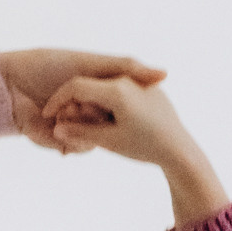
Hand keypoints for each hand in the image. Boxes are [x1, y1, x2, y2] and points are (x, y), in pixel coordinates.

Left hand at [0, 48, 165, 151]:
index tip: (118, 105)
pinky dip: (69, 143)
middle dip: (101, 122)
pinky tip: (58, 133)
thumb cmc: (46, 65)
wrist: (8, 84)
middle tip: (87, 111)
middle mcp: (87, 110)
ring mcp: (72, 126)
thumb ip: (127, 67)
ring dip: (84, 134)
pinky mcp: (56, 140)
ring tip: (63, 117)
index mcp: (98, 91)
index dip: (124, 109)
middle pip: (112, 128)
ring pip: (94, 141)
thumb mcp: (90, 63)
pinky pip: (73, 149)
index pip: (125, 108)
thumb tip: (165, 74)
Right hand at [42, 74, 230, 227]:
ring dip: (90, 102)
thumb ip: (80, 133)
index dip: (58, 102)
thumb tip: (55, 130)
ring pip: (105, 86)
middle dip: (74, 102)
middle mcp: (129, 80)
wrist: (181, 151)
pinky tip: (108, 119)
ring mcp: (141, 82)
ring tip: (88, 122)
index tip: (50, 117)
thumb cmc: (144, 147)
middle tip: (67, 123)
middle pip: (90, 84)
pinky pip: (121, 90)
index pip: (76, 88)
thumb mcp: (109, 141)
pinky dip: (108, 102)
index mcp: (116, 90)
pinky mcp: (150, 89)